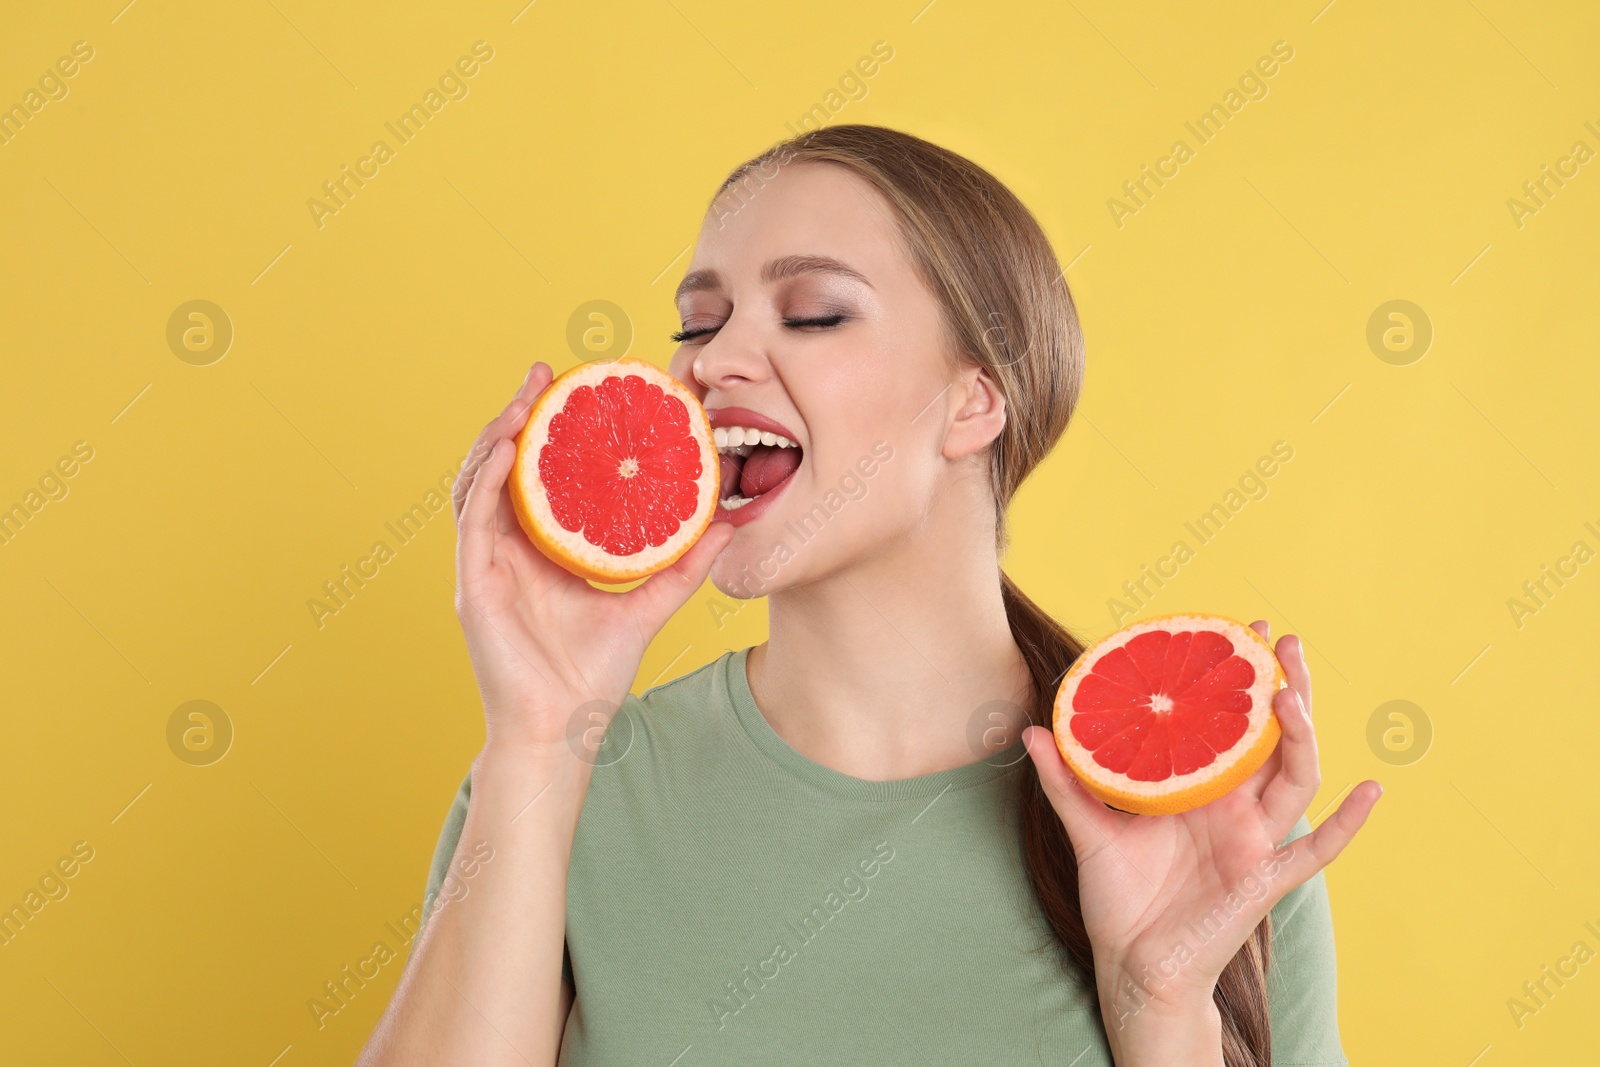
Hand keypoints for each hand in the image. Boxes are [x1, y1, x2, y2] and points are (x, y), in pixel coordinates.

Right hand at [451, 362, 733, 755]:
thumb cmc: (592, 676)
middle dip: (518, 415)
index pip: (539, 476)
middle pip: (502, 467)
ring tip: (524, 399)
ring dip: (498, 436)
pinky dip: (489, 480)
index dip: (549, 430)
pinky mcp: (472, 584)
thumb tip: (728, 522)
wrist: (562, 730)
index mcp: (540, 551)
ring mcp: (484, 565)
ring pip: (479, 483)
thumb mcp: (647, 606)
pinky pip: (474, 519)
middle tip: (542, 372)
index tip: (574, 388)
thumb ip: (683, 564)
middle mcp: (506, 551)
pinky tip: (510, 449)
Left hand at [1022, 620, 1380, 1063]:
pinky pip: (1317, 851)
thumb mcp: (1087, 831)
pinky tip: (1372, 790)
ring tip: (1295, 695)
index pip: (1227, 723)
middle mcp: (1233, 807)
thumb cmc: (1119, 898)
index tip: (1238, 630)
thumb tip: (1031, 730)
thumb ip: (1065, 781)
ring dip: (1304, 736)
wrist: (1132, 966)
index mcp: (1198, 788)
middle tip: (1280, 640)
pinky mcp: (1264, 880)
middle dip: (1282, 687)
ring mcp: (1254, 841)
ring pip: (1296, 778)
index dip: (1237, 680)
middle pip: (1271, 737)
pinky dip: (1348, 823)